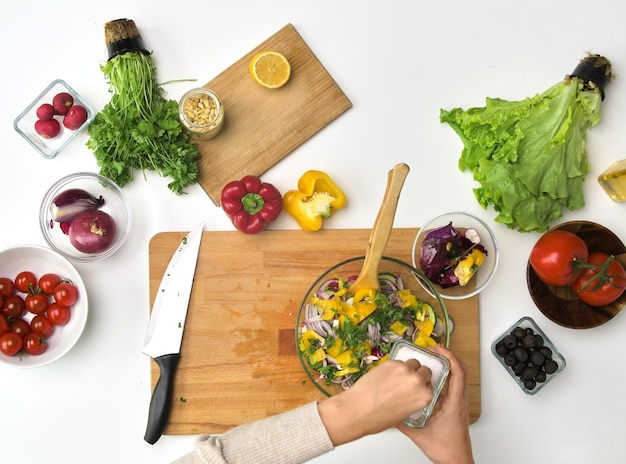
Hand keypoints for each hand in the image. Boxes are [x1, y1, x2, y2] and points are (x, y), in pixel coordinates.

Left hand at [318, 358, 433, 444]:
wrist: (358, 410)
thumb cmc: (378, 417)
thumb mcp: (404, 413)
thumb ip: (414, 400)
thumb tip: (412, 391)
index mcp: (424, 396)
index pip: (430, 385)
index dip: (422, 386)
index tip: (417, 387)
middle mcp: (417, 380)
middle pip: (425, 371)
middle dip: (418, 375)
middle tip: (407, 381)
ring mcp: (404, 369)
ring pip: (412, 363)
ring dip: (407, 368)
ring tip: (396, 378)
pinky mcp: (391, 362)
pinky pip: (398, 362)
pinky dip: (394, 367)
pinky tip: (385, 376)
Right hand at [398, 345, 473, 463]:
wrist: (457, 461)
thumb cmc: (445, 449)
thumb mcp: (419, 434)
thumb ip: (403, 421)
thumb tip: (391, 409)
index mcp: (454, 404)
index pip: (457, 373)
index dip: (449, 357)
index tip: (437, 349)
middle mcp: (460, 401)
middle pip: (462, 370)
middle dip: (449, 356)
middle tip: (434, 350)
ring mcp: (460, 403)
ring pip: (460, 377)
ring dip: (449, 365)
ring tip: (433, 359)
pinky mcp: (457, 407)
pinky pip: (456, 386)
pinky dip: (448, 376)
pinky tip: (433, 378)